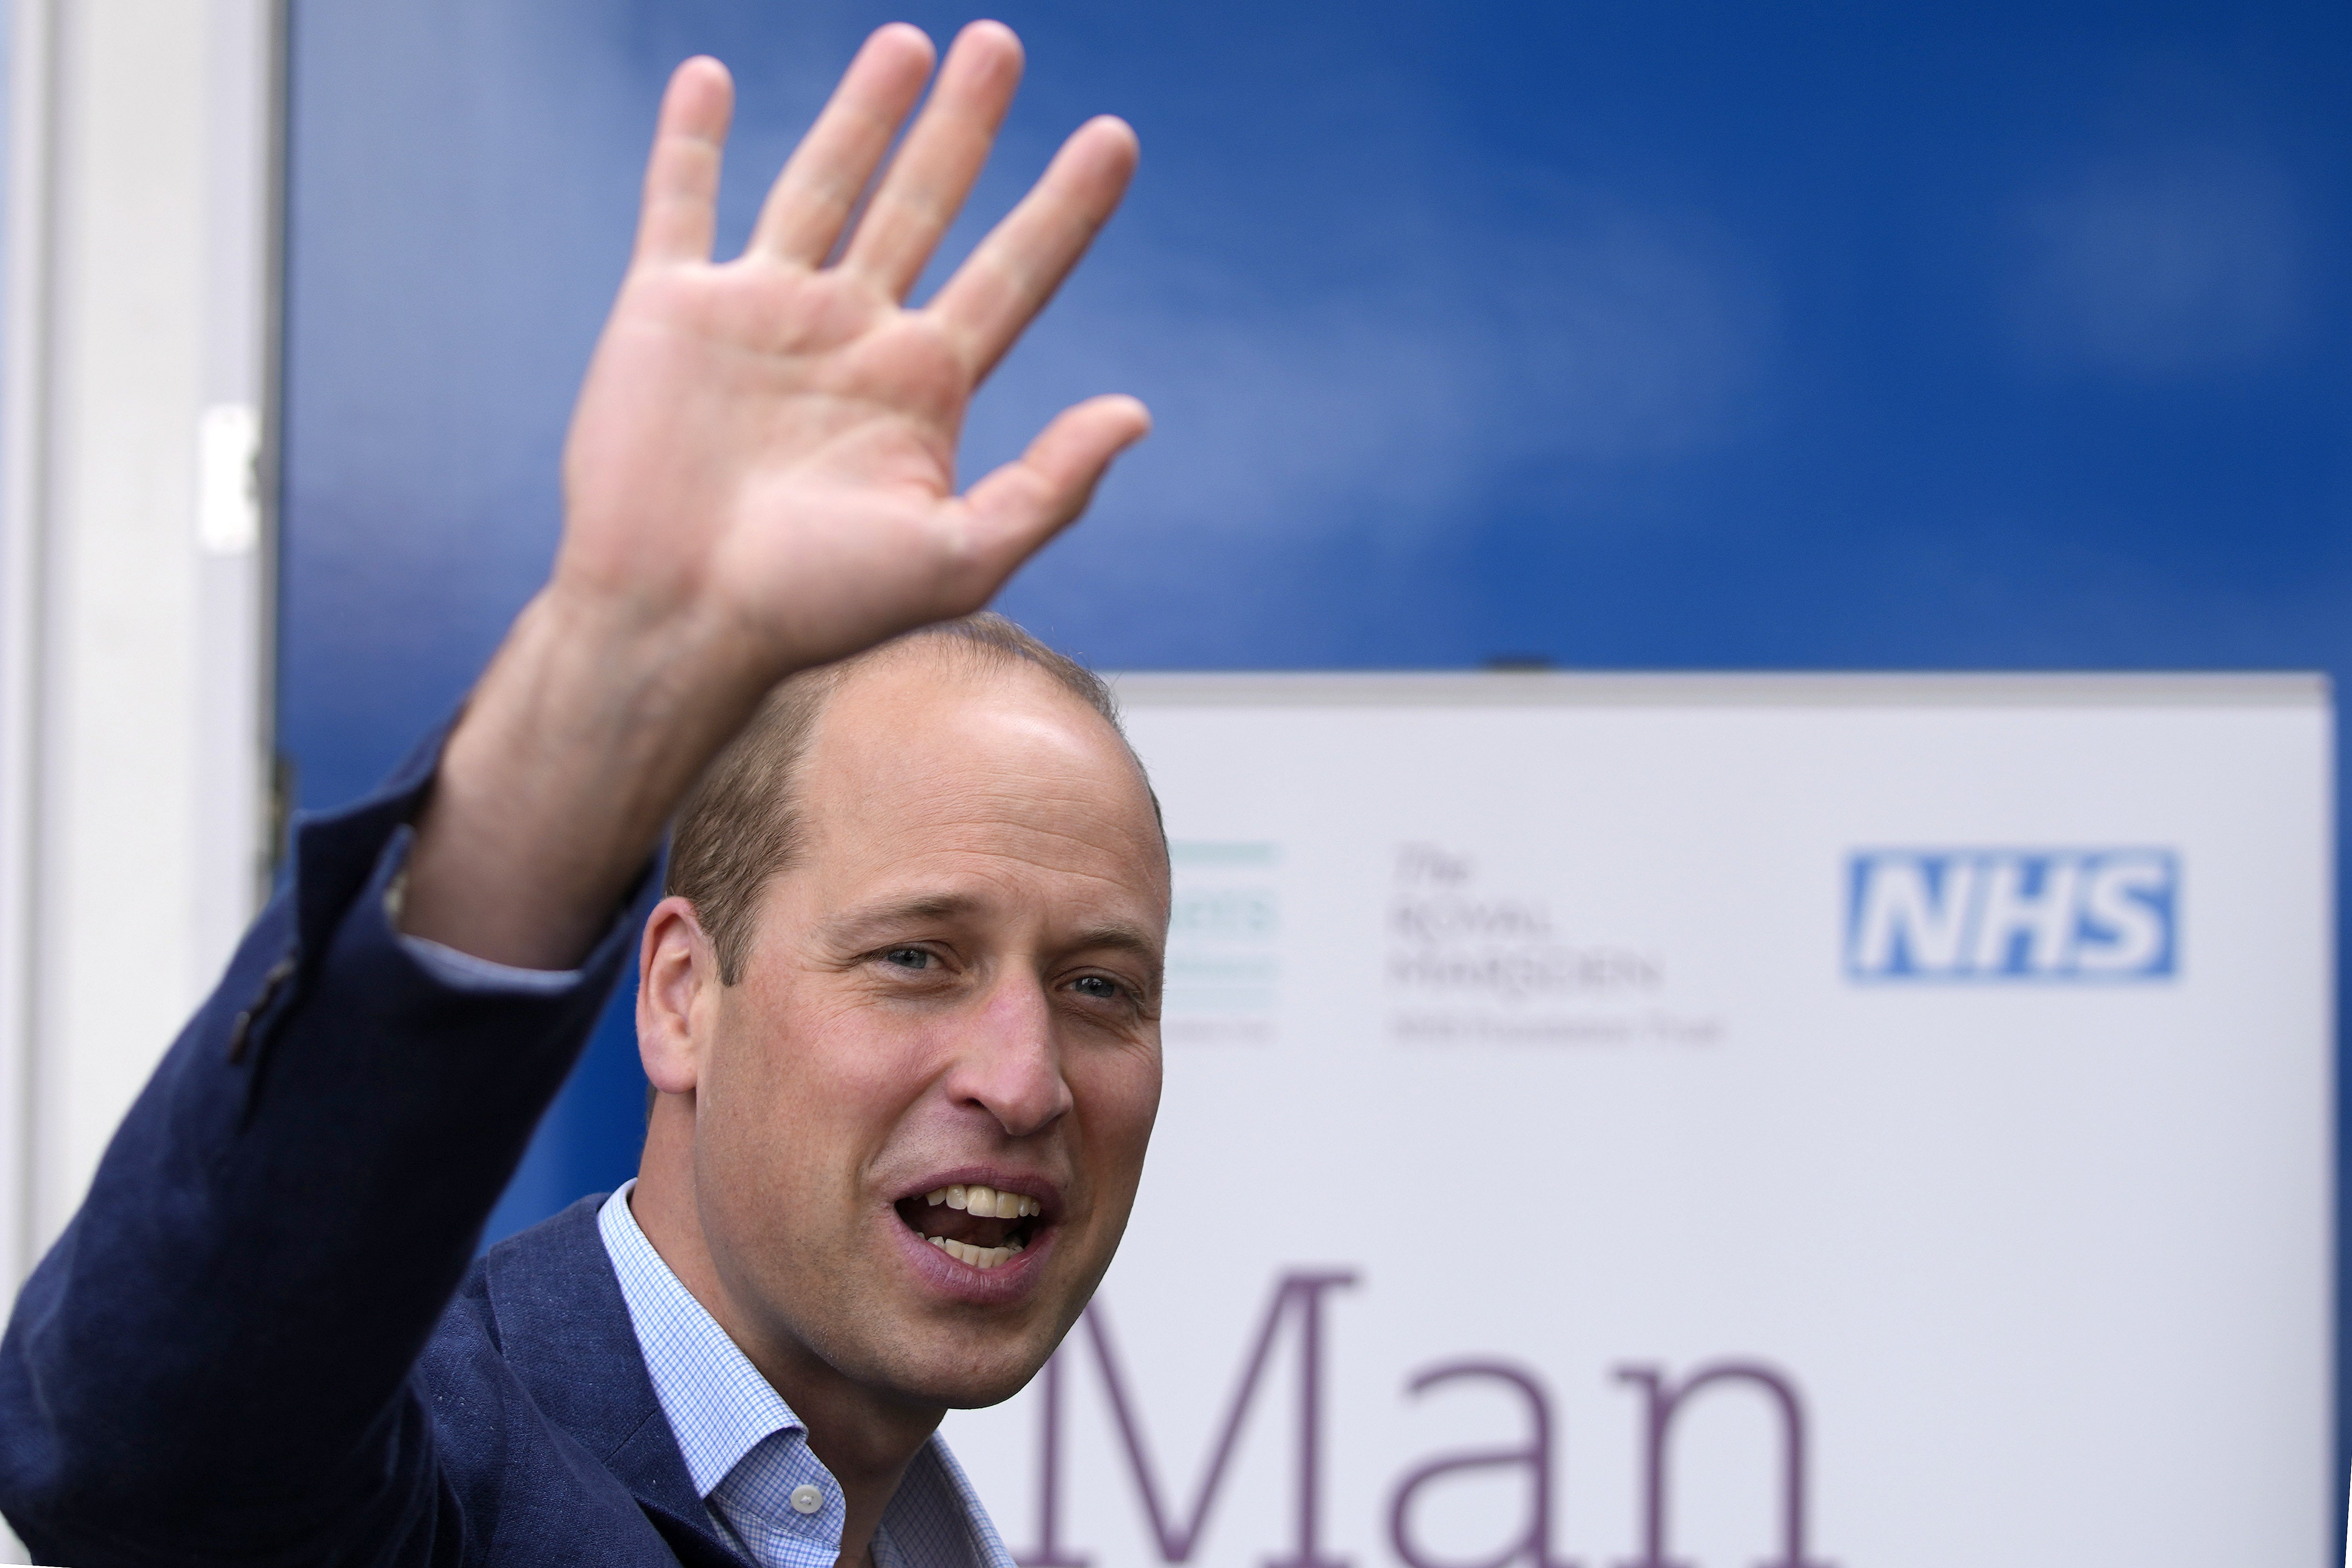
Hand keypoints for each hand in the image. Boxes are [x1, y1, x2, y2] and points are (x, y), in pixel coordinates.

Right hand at [562, 22, 1146, 680]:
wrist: (680, 622)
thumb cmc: (815, 611)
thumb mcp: (958, 560)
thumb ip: (1049, 487)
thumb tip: (1137, 412)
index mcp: (923, 387)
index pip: (1015, 275)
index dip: (1066, 208)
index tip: (1117, 138)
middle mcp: (851, 336)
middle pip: (926, 205)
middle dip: (965, 126)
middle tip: (1004, 44)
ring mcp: (762, 316)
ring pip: (823, 183)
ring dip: (862, 111)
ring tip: (908, 42)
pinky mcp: (670, 309)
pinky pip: (681, 203)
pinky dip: (688, 140)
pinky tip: (708, 76)